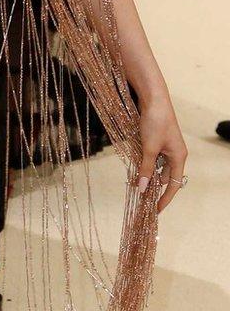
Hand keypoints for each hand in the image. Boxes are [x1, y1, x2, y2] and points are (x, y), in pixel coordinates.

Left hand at [136, 95, 186, 212]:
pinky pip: (150, 158)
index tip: (155, 211)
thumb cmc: (155, 122)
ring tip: (132, 182)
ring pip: (155, 168)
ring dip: (145, 174)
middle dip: (151, 185)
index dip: (165, 199)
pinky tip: (132, 166)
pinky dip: (142, 163)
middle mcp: (175, 154)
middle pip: (164, 177)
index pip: (173, 185)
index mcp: (179, 157)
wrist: (153, 100)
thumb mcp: (149, 148)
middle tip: (137, 196)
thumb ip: (145, 168)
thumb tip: (141, 188)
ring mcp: (166, 148)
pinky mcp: (156, 142)